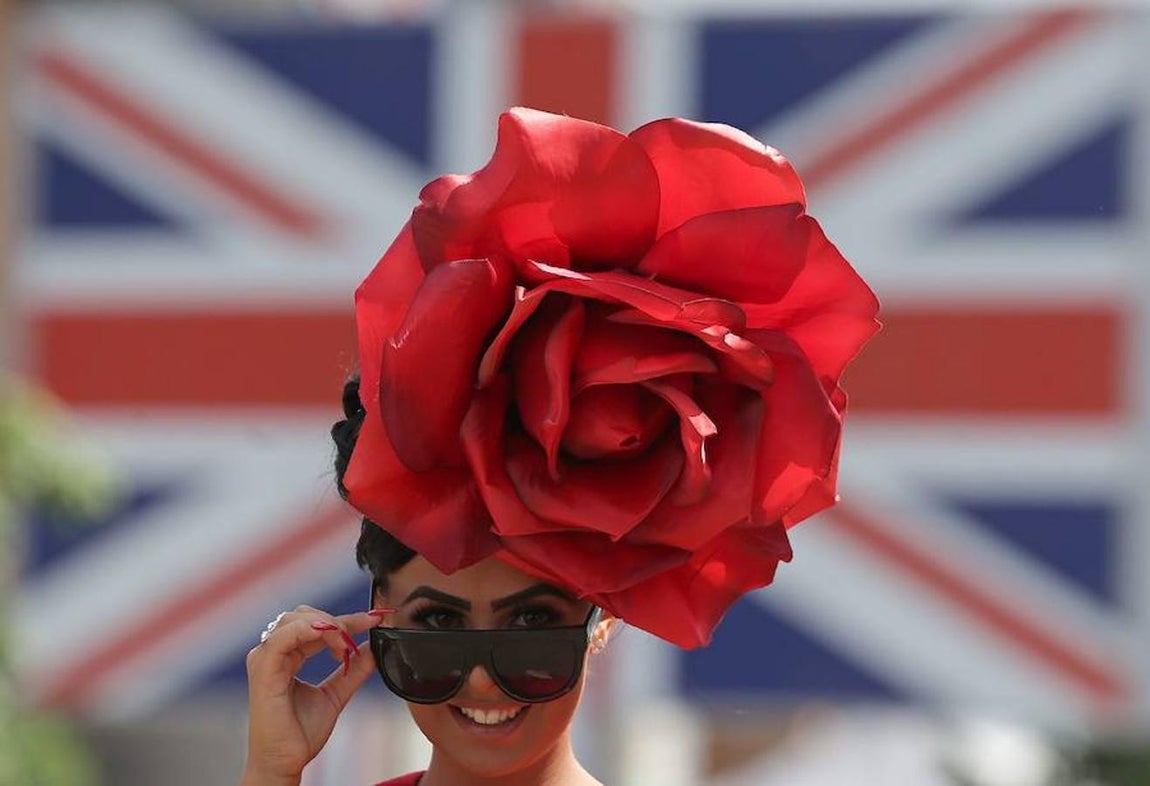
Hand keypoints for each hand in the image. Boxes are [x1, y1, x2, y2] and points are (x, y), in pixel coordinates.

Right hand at [241, 605, 390, 784]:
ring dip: (328, 625)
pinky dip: (309, 630)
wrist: (285, 762)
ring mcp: (265, 659)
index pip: (315, 624)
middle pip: (305, 615)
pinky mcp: (263, 669)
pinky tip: (332, 639)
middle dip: (338, 621)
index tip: (374, 621)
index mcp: (286, 657)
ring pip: (296, 620)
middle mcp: (273, 653)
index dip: (346, 620)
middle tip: (359, 638)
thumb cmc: (300, 734)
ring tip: (344, 649)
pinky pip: (284, 637)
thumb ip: (353, 670)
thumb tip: (372, 648)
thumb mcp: (336, 694)